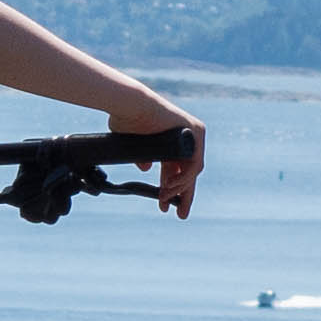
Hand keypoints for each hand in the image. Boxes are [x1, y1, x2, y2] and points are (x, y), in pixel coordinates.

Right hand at [107, 86, 203, 218]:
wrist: (129, 105)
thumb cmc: (126, 119)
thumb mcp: (136, 145)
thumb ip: (142, 157)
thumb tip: (146, 168)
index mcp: (171, 141)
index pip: (178, 170)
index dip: (172, 188)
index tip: (165, 205)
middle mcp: (186, 138)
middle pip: (188, 172)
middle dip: (183, 194)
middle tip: (181, 214)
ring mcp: (192, 134)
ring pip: (192, 172)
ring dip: (179, 189)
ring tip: (165, 200)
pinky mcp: (195, 132)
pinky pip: (194, 164)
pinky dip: (184, 179)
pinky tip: (170, 188)